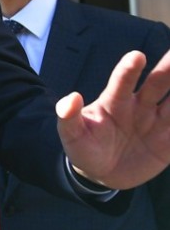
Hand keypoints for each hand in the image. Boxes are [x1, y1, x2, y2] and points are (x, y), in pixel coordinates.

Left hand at [57, 48, 169, 189]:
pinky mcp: (169, 143)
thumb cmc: (84, 147)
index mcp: (115, 102)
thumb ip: (69, 118)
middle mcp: (140, 106)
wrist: (99, 172)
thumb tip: (69, 99)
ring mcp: (157, 122)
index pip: (124, 82)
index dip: (130, 69)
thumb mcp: (71, 135)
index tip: (136, 56)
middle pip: (160, 83)